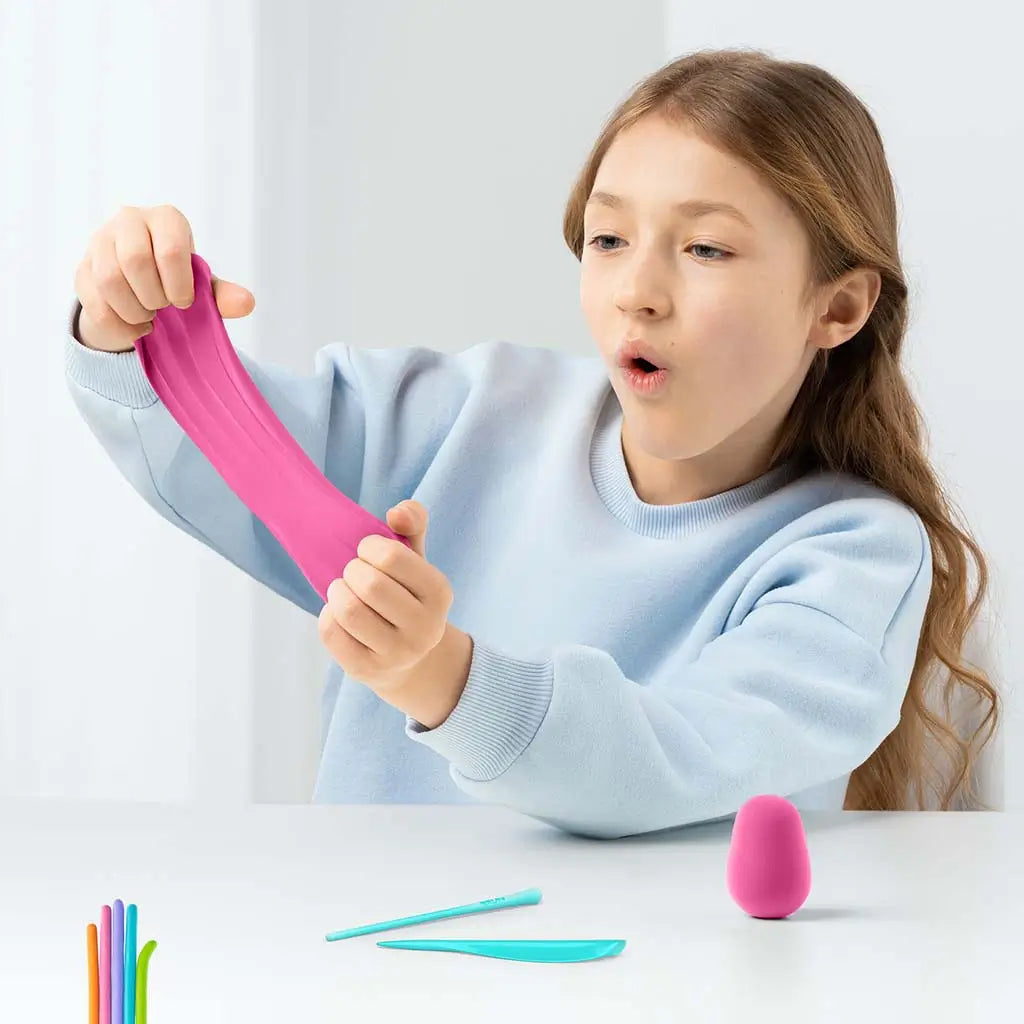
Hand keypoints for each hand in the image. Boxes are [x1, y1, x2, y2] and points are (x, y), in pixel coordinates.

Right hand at [74, 204, 254, 351]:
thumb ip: (222, 294)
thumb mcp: (203, 285)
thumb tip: (246, 303)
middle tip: (164, 308)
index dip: (179, 285)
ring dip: (134, 311)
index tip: (184, 302)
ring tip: (149, 318)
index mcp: (165, 220)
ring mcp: (100, 241)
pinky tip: (134, 328)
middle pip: (135, 262)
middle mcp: (129, 221)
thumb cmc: (178, 278)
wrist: (141, 286)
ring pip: (109, 280)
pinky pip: (94, 301)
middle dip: (153, 297)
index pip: (171, 250)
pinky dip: (118, 324)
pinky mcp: (82, 267)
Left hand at [317, 500, 454, 693]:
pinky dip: (327, 615)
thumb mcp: (417, 559)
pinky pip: (331, 632)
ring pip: (347, 610)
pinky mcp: (366, 670)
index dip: (369, 547)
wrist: (410, 659)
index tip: (369, 552)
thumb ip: (412, 523)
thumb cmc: (407, 595)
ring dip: (336, 591)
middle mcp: (424, 627)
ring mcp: (396, 653)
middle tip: (353, 572)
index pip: (392, 557)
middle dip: (351, 570)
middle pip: (369, 584)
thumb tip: (397, 512)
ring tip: (342, 590)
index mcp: (439, 593)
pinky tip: (338, 614)